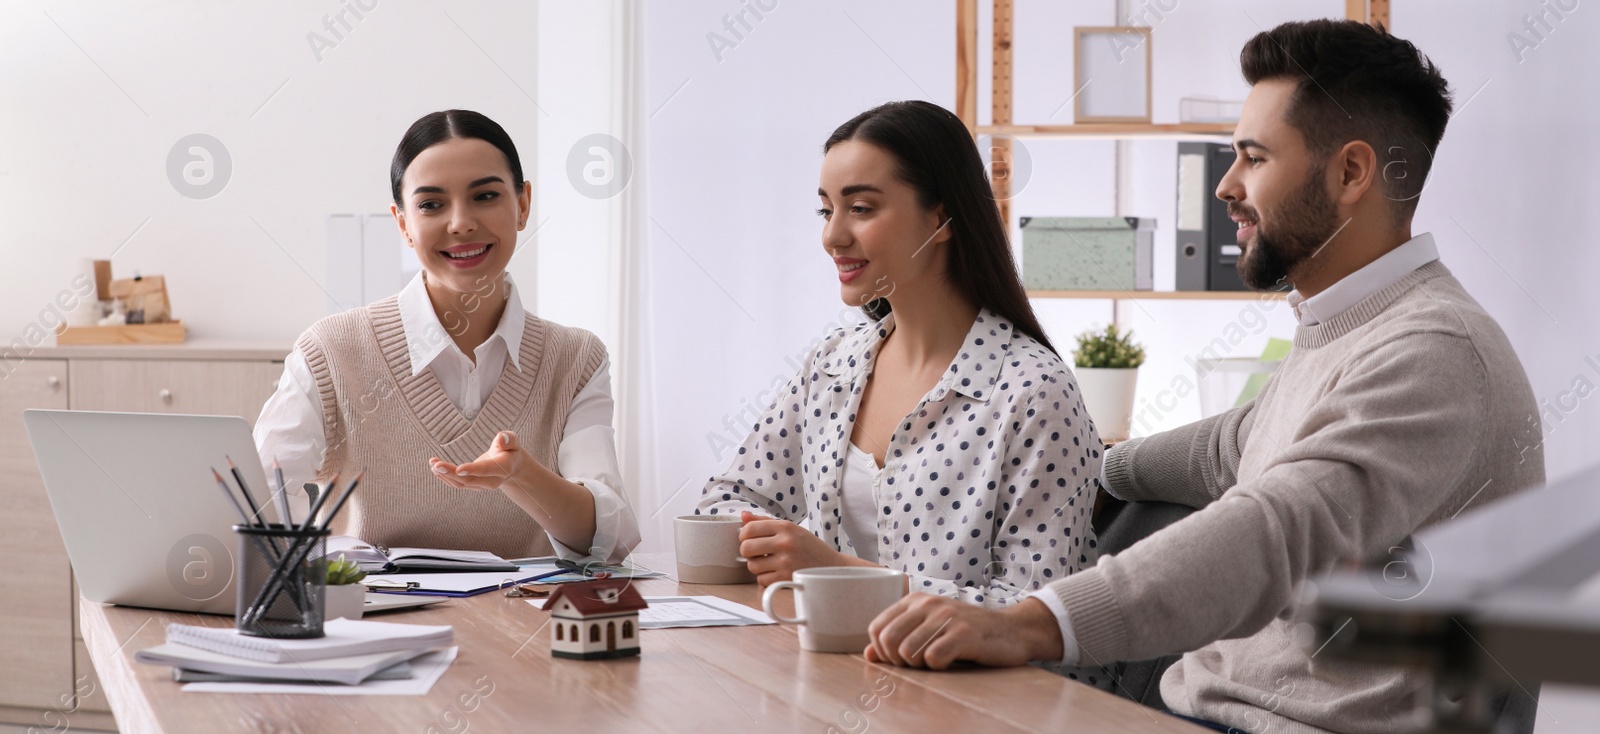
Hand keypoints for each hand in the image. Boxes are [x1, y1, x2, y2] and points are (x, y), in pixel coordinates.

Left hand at [430, 431, 527, 491]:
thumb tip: (501, 439)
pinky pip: (458, 484)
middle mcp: (492, 481)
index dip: (473, 470)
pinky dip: (445, 477)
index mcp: (504, 468)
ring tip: (432, 463)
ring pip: (461, 484)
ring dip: (445, 475)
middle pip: (470, 480)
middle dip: (452, 474)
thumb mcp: (514, 442)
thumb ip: (509, 439)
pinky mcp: (473, 485)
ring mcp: (482, 486)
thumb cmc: (510, 450)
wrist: (511, 467)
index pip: (487, 469)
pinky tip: (434, 468)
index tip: (459, 469)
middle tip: (436, 465)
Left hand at [738, 511, 868, 585]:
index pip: (749, 529)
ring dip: (758, 567)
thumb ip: (765, 522)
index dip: (744, 535)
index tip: (749, 539)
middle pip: (746, 548)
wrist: (831, 566)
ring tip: (770, 563)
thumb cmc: (808, 547)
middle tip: (757, 553)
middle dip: (748, 552)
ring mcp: (786, 561)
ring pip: (752, 566)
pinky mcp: (787, 578)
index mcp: (785, 527)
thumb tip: (743, 516)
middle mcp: (785, 542)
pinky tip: (777, 573)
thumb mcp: (791, 529)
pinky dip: (766, 579)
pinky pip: (762, 580)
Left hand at [864, 595, 1062, 669]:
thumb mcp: (930, 630)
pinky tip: (951, 661)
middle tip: (917, 664)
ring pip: (908, 651)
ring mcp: (946, 617)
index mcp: (915, 600)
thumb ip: (898, 638)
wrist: (1012, 630)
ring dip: (918, 665)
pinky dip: (938, 667)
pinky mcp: (964, 633)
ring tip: (935, 661)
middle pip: (888, 641)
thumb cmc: (967, 633)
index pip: (876, 628)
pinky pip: (933, 658)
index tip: (899, 659)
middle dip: (897, 661)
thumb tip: (868, 655)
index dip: (882, 651)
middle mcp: (928, 603)